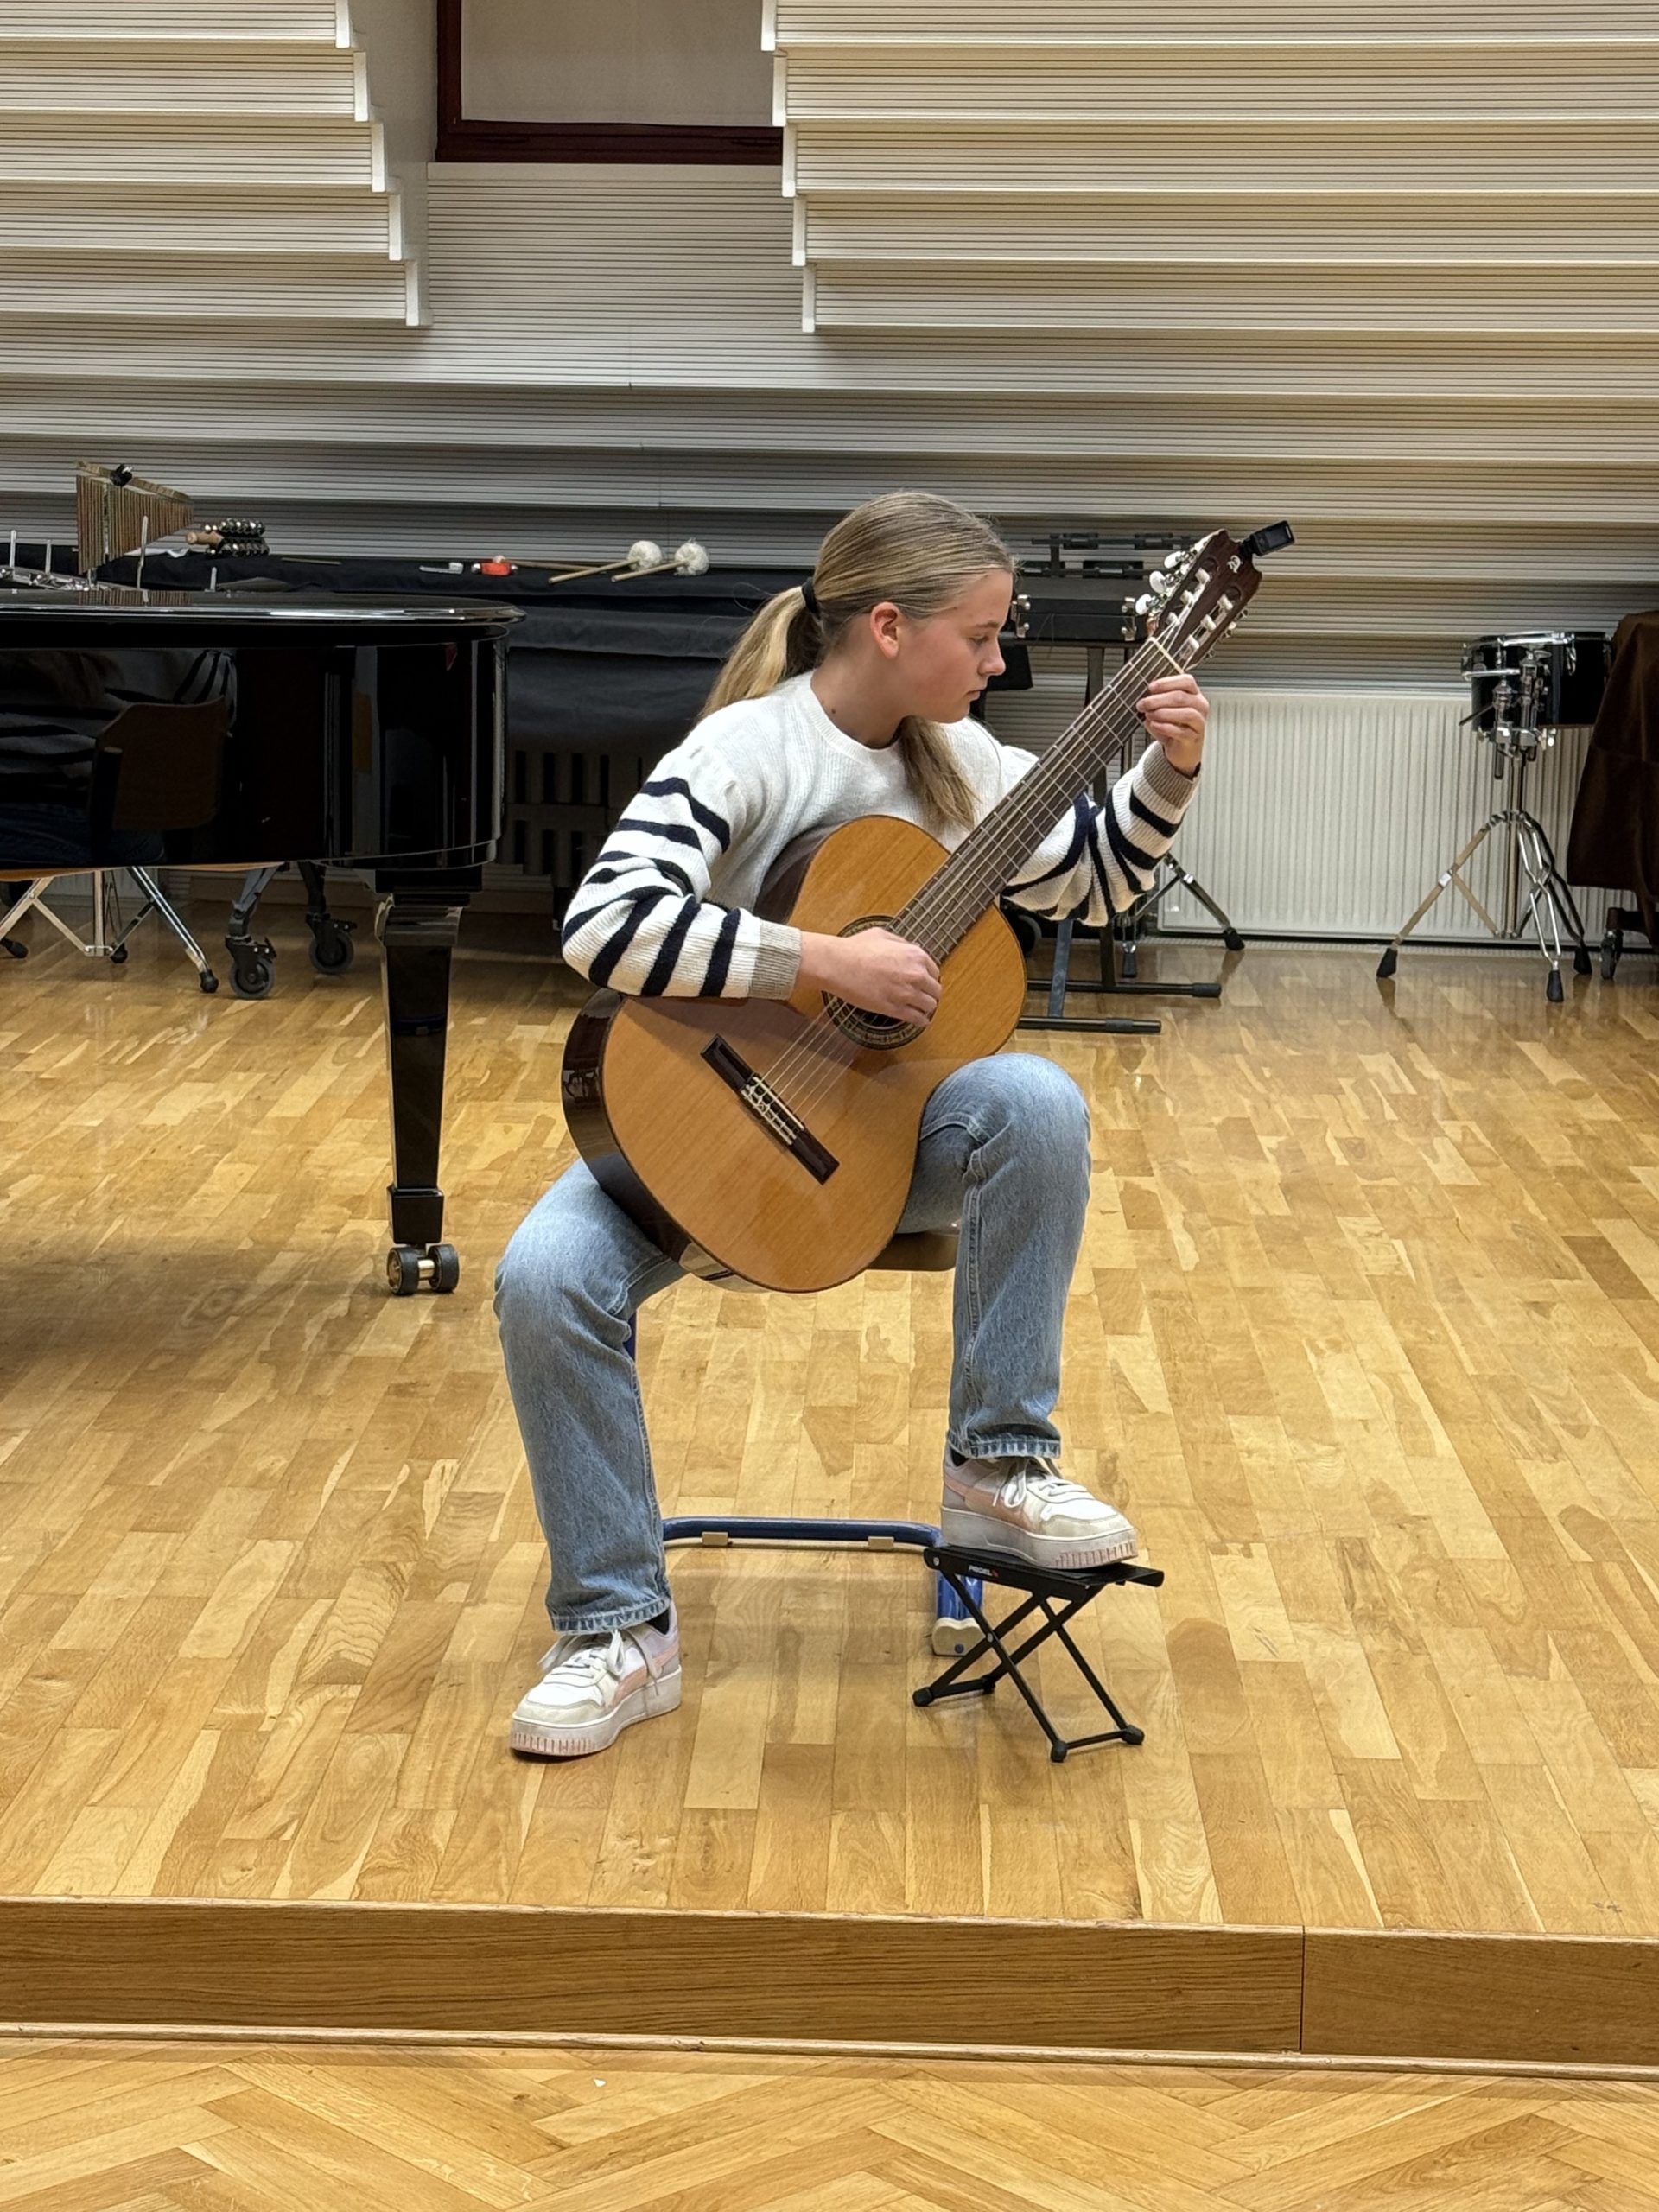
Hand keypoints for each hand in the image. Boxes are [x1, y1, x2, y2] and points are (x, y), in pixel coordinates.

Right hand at [799, 927, 941, 1023]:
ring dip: (926, 1008)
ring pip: (929, 1006)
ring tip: (921, 1009)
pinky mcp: (894, 1008)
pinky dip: (920, 1021)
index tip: (925, 983)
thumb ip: (900, 943)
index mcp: (915, 955)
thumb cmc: (856, 948)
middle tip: (924, 997)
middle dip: (929, 994)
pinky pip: (916, 1019)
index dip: (929, 979)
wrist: (839, 964)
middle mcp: (916, 974)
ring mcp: (906, 993)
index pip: (934, 972)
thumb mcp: (883, 935)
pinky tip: (920, 1021)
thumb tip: (907, 948)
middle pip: (935, 990)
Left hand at [1137, 672, 1208, 773]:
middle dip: (1158, 700)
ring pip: (1186, 713)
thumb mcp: (1164, 709)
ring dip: (1163, 713)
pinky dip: (1165, 727)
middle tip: (1143, 704)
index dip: (1168, 682)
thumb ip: (1157, 701)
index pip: (1186, 681)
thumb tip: (1144, 698)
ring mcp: (1199, 722)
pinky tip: (1155, 725)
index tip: (1151, 687)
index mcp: (1193, 694)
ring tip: (1149, 715)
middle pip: (1182, 697)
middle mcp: (1199, 706)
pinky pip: (1182, 731)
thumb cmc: (1173, 726)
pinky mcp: (1194, 737)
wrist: (1180, 749)